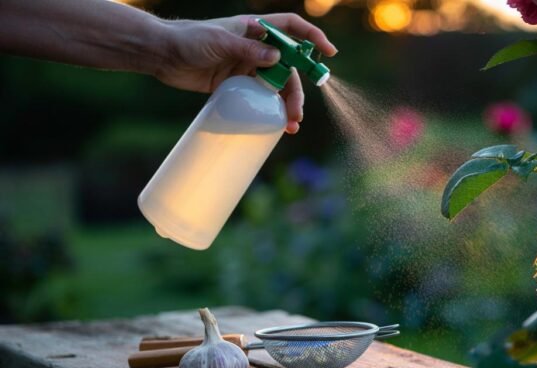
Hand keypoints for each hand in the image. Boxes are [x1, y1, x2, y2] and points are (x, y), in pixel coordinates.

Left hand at [156, 14, 336, 133]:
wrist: (163, 55)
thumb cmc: (189, 39)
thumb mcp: (220, 42)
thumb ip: (248, 50)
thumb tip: (277, 59)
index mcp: (256, 30)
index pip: (292, 29)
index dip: (312, 39)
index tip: (329, 53)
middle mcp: (256, 48)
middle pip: (289, 67)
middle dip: (297, 90)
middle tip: (297, 112)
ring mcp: (247, 67)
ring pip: (277, 86)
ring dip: (286, 105)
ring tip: (289, 125)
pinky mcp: (236, 85)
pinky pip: (260, 98)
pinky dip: (269, 110)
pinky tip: (274, 124)